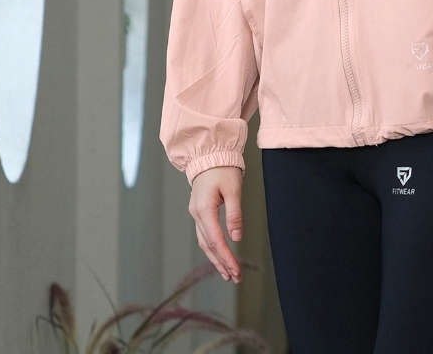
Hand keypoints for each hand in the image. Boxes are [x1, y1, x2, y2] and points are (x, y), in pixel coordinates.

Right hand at [188, 166, 243, 282]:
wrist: (209, 155)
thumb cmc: (223, 169)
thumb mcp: (233, 189)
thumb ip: (234, 214)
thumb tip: (236, 237)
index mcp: (204, 209)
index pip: (216, 240)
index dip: (226, 257)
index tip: (236, 271)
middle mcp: (197, 214)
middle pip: (208, 245)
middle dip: (221, 263)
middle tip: (234, 277)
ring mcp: (196, 214)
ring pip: (204, 242)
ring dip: (216, 258)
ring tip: (227, 273)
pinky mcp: (199, 212)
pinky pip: (204, 234)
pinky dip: (212, 247)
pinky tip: (219, 255)